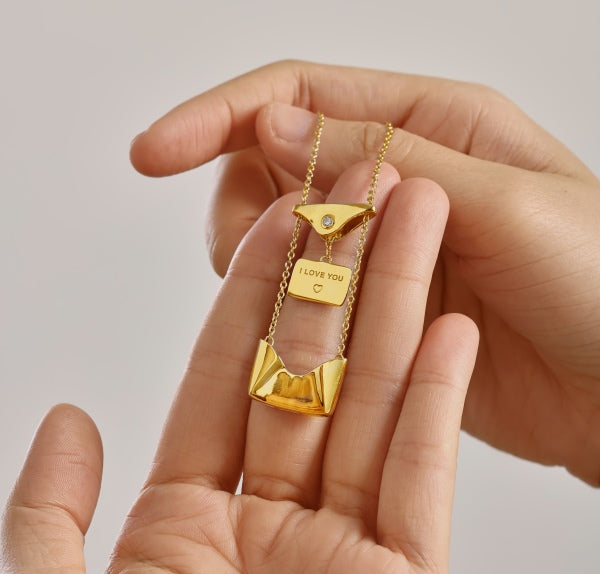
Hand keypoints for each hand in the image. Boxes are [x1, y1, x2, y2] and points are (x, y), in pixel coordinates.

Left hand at [2, 167, 477, 573]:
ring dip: (401, 311)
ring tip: (422, 224)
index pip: (230, 371)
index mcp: (193, 518)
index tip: (282, 216)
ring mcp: (346, 550)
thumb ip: (50, 517)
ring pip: (375, 403)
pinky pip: (423, 478)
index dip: (256, 288)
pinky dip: (440, 404)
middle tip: (367, 192)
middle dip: (342, 274)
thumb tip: (66, 416)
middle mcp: (274, 519)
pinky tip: (454, 329)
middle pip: (314, 369)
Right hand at [129, 60, 599, 484]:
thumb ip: (388, 156)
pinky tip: (308, 327)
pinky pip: (305, 293)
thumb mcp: (506, 200)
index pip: (300, 96)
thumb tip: (274, 119)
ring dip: (263, 262)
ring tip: (297, 296)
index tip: (153, 152)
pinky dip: (287, 305)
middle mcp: (397, 181)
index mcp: (431, 127)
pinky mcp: (376, 307)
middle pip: (273, 166)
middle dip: (244, 204)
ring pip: (280, 236)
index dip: (218, 118)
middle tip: (265, 251)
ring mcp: (381, 249)